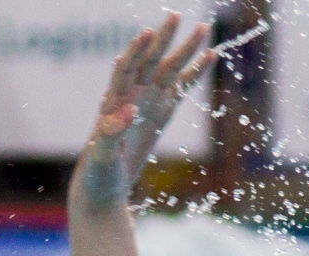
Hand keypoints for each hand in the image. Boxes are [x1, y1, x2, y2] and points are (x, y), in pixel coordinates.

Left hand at [77, 14, 214, 209]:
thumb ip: (111, 132)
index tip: (148, 34)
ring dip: (185, 51)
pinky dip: (195, 73)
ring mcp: (148, 102)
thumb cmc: (98, 172)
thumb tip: (130, 109)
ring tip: (204, 29)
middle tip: (177, 16)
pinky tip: (210, 57)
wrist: (104, 185)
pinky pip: (181, 88)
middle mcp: (131, 95)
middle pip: (150, 61)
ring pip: (169, 70)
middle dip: (164, 40)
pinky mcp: (162, 113)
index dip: (136, 51)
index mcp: (113, 101)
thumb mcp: (101, 156)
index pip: (126, 68)